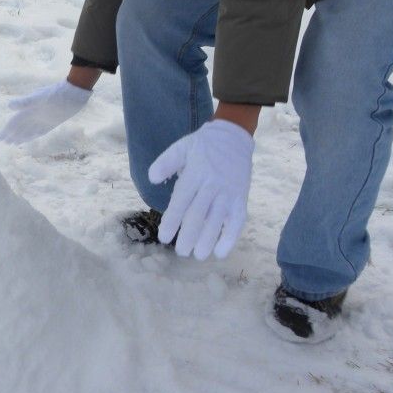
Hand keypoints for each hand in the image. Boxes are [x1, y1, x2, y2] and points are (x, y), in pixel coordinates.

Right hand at [0, 80, 90, 143]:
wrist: (74, 93)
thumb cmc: (56, 93)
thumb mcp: (40, 98)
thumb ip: (25, 102)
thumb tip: (9, 106)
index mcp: (29, 107)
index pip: (15, 121)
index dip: (7, 130)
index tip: (0, 138)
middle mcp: (34, 114)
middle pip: (20, 126)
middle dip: (11, 134)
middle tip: (3, 142)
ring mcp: (43, 119)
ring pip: (28, 130)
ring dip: (20, 136)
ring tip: (12, 143)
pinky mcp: (52, 123)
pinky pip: (39, 131)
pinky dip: (32, 136)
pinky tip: (27, 140)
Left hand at [147, 119, 254, 259]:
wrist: (234, 137)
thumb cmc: (203, 145)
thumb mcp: (181, 147)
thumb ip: (165, 162)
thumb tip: (151, 178)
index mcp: (195, 174)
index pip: (181, 202)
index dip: (172, 221)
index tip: (163, 237)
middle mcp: (212, 185)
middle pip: (199, 215)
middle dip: (188, 236)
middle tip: (180, 251)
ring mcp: (229, 193)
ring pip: (217, 221)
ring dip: (207, 241)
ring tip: (197, 255)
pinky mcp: (241, 199)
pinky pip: (237, 221)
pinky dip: (230, 238)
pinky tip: (220, 252)